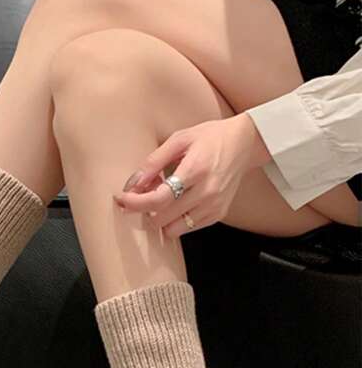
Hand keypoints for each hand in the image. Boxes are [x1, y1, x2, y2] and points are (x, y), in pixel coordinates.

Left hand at [114, 113, 271, 237]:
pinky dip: (174, 222)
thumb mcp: (180, 139)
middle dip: (144, 210)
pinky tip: (174, 204)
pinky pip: (187, 229)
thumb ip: (154, 162)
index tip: (123, 199)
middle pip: (162, 218)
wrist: (245, 144)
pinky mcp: (218, 214)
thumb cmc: (210, 138)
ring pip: (173, 230)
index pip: (159, 199)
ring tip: (160, 199)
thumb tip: (133, 183)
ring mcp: (214, 206)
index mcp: (195, 170)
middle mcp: (206, 192)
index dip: (136, 203)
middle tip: (142, 194)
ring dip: (159, 219)